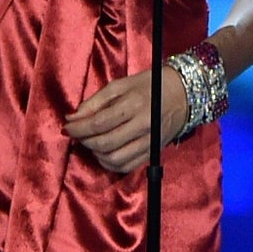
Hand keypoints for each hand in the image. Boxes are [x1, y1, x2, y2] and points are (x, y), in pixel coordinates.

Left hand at [65, 65, 189, 173]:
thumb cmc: (150, 85)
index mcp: (134, 104)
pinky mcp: (153, 153)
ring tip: (91, 142)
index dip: (79, 128)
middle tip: (78, 134)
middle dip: (85, 140)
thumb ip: (96, 101)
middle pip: (105, 143)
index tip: (67, 127)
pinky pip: (127, 167)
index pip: (99, 123)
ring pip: (114, 159)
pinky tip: (105, 153)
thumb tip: (72, 118)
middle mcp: (143, 125)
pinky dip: (110, 164)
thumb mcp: (122, 85)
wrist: (185, 93)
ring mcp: (150, 142)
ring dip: (96, 154)